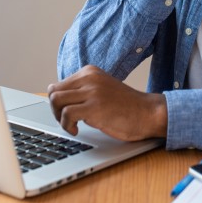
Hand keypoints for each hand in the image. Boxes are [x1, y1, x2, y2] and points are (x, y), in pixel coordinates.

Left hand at [47, 65, 166, 140]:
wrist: (148, 113)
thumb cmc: (126, 107)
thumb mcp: (102, 90)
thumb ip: (83, 91)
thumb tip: (57, 100)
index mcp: (90, 72)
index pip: (58, 85)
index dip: (58, 103)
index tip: (67, 114)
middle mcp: (89, 78)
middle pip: (54, 92)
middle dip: (55, 110)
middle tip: (68, 121)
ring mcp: (92, 91)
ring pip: (56, 101)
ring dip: (59, 118)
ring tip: (72, 125)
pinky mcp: (94, 107)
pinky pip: (66, 114)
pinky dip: (67, 126)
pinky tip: (77, 130)